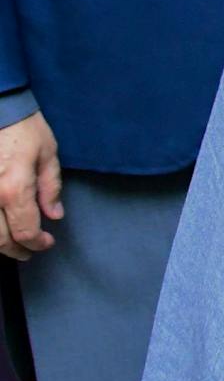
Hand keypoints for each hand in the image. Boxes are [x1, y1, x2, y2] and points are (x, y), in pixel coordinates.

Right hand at [0, 111, 62, 260]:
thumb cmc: (24, 129)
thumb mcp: (48, 155)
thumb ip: (50, 188)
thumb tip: (54, 216)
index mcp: (14, 190)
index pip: (25, 231)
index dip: (37, 243)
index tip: (46, 243)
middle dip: (16, 250)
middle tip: (29, 251)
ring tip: (12, 244)